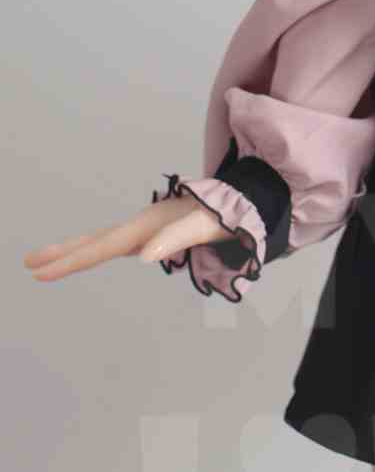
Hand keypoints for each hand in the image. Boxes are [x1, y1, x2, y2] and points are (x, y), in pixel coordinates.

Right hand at [23, 194, 243, 283]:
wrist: (247, 200)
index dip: (70, 260)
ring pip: (103, 240)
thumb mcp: (207, 225)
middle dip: (62, 253)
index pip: (101, 246)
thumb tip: (144, 256)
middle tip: (29, 264)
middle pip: (95, 240)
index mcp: (149, 224)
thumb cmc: (230, 214)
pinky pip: (117, 242)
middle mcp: (143, 224)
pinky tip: (92, 253)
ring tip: (47, 260)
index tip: (40, 272)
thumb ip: (178, 237)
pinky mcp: (156, 232)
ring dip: (75, 250)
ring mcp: (148, 227)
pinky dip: (97, 248)